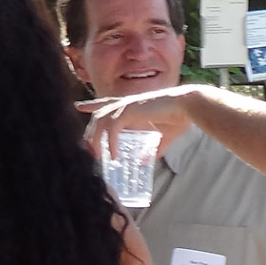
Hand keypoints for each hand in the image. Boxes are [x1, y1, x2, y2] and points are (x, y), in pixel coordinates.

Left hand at [79, 86, 199, 157]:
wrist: (187, 106)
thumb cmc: (179, 117)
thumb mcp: (163, 136)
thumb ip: (152, 148)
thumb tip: (143, 161)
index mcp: (131, 105)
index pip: (105, 103)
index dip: (91, 105)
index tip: (78, 106)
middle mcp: (124, 103)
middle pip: (97, 115)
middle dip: (90, 132)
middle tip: (88, 148)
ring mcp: (125, 106)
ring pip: (100, 121)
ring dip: (96, 139)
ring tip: (98, 156)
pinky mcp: (129, 111)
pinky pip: (112, 129)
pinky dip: (111, 143)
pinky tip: (114, 155)